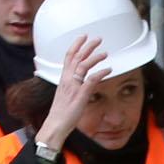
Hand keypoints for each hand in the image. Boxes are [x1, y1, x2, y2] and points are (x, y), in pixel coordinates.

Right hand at [37, 35, 108, 149]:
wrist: (55, 125)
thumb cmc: (60, 113)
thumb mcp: (65, 96)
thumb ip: (72, 86)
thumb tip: (81, 82)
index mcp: (63, 79)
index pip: (68, 57)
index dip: (76, 45)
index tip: (83, 37)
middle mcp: (67, 80)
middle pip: (77, 57)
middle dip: (87, 46)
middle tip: (97, 39)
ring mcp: (74, 86)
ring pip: (84, 65)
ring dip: (95, 57)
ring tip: (105, 53)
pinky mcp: (80, 95)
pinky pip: (91, 80)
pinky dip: (100, 73)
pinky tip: (108, 69)